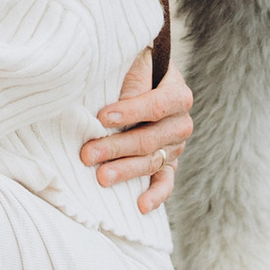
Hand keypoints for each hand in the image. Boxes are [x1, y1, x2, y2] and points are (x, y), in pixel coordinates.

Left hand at [82, 53, 193, 213]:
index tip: (102, 117)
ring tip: (101, 177)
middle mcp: (181, 123)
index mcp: (178, 95)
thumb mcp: (137, 63)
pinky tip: (141, 206)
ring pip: (152, 162)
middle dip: (117, 147)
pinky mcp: (168, 164)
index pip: (156, 106)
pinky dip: (155, 196)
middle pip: (150, 139)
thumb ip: (132, 80)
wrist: (150, 76)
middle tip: (88, 154)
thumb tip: (117, 111)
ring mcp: (175, 147)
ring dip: (126, 171)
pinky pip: (165, 183)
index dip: (130, 112)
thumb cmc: (137, 67)